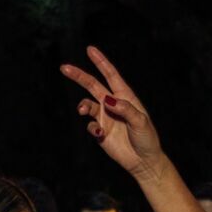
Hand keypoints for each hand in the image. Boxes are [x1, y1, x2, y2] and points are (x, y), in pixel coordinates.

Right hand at [60, 47, 168, 179]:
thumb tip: (107, 99)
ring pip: (87, 105)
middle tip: (64, 67)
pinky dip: (92, 128)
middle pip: (92, 85)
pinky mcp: (101, 131)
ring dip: (82, 106)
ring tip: (82, 111)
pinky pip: (90, 125)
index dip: (100, 62)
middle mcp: (113, 104)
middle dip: (78, 76)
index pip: (111, 75)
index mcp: (125, 97)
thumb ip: (125, 110)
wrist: (144, 161)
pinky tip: (100, 134)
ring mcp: (105, 117)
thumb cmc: (147, 139)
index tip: (90, 49)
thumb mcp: (141, 122)